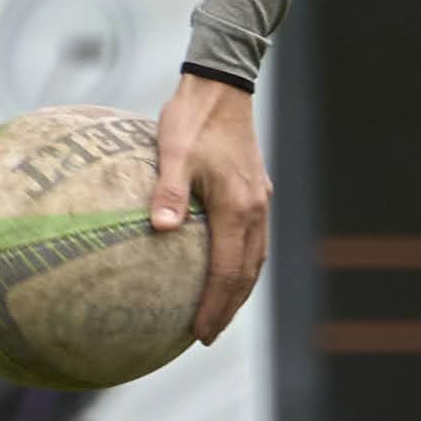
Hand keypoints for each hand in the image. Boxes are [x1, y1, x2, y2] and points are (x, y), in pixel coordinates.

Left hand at [153, 72, 270, 345]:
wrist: (221, 85)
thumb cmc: (192, 119)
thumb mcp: (172, 152)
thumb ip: (167, 192)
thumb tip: (160, 230)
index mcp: (238, 207)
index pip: (228, 271)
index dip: (215, 306)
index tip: (200, 333)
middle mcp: (256, 209)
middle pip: (247, 273)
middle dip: (229, 307)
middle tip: (206, 334)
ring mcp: (260, 199)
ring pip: (255, 257)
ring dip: (238, 288)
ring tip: (218, 310)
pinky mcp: (257, 190)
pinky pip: (254, 239)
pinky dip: (242, 262)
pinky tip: (224, 266)